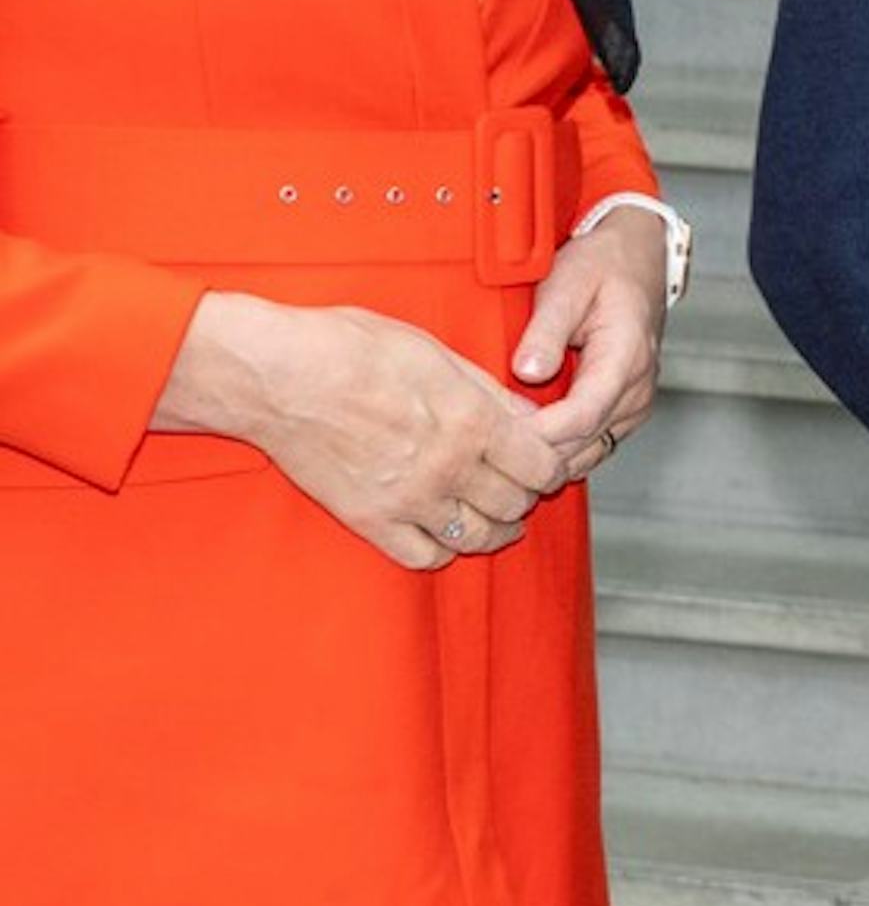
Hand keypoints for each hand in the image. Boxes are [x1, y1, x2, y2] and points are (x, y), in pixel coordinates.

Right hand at [154, 291, 564, 569]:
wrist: (277, 375)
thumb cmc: (350, 349)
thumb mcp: (437, 354)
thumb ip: (490, 394)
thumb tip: (532, 419)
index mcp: (472, 421)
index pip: (544, 467)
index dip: (553, 466)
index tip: (546, 462)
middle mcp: (449, 467)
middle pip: (517, 503)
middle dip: (526, 493)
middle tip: (518, 483)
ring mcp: (410, 500)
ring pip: (479, 536)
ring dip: (496, 527)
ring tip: (496, 515)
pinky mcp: (371, 520)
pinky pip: (425, 556)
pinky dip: (445, 550)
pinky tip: (447, 532)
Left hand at [516, 206, 672, 481]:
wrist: (635, 260)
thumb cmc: (603, 267)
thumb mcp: (567, 283)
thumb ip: (546, 330)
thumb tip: (527, 371)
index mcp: (626, 358)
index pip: (581, 417)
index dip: (536, 433)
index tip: (494, 430)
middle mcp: (636, 390)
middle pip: (580, 444)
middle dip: (530, 449)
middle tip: (480, 439)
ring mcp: (632, 406)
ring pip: (584, 454)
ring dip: (541, 454)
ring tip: (497, 441)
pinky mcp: (622, 413)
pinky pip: (587, 446)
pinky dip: (555, 448)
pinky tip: (523, 436)